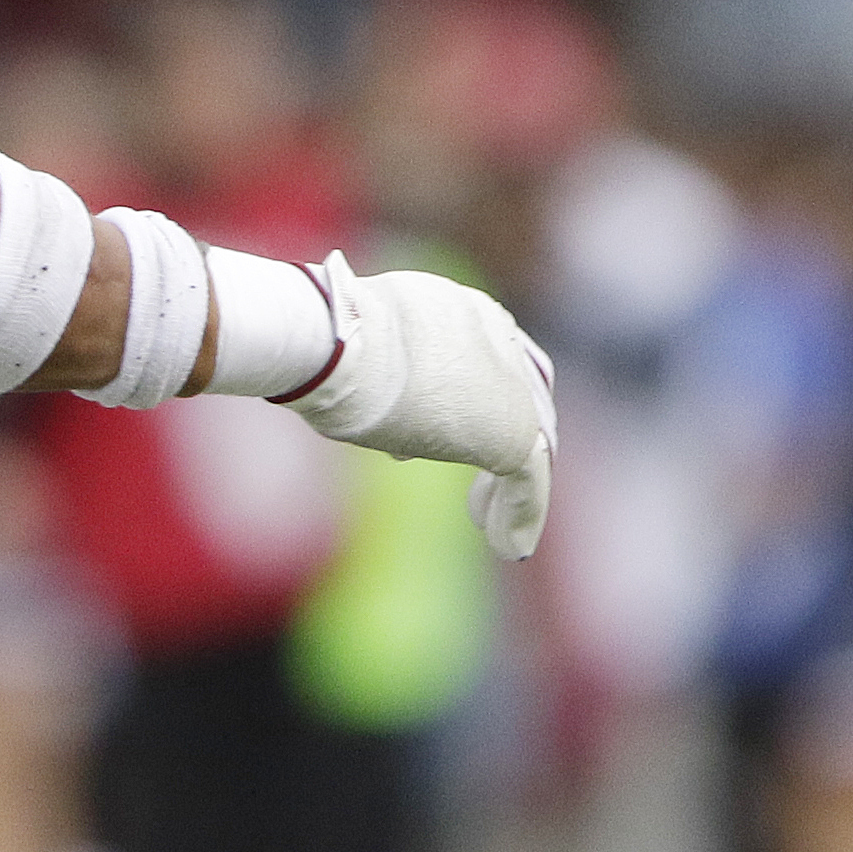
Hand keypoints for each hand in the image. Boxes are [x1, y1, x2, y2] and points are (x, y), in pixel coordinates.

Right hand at [280, 257, 554, 558]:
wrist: (340, 344)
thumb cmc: (321, 346)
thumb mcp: (351, 356)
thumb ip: (375, 381)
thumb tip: (365, 414)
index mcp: (455, 307)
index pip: (480, 355)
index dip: (472, 394)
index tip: (440, 432)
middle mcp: (493, 335)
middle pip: (516, 394)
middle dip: (499, 436)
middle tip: (479, 482)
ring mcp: (510, 381)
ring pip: (525, 439)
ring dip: (512, 484)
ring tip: (488, 520)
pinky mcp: (514, 428)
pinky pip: (531, 479)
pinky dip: (523, 512)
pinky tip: (507, 544)